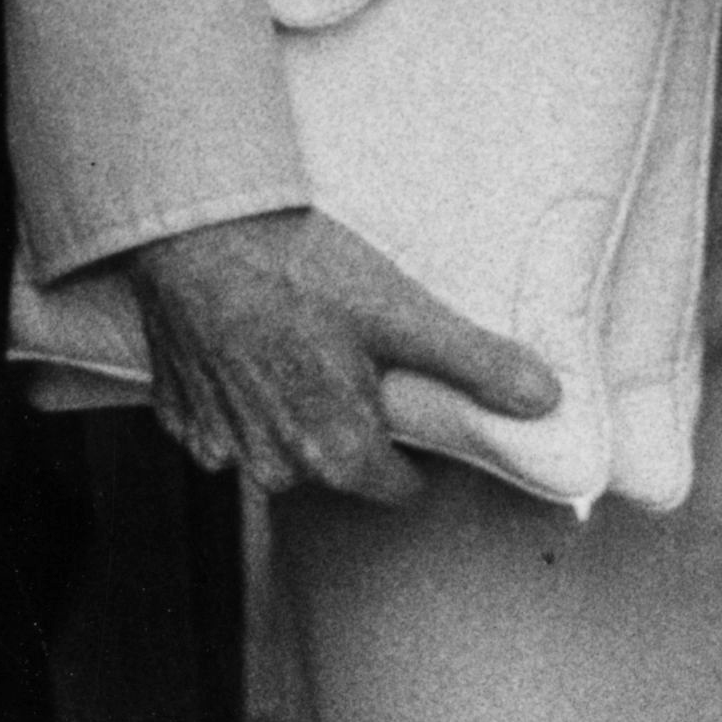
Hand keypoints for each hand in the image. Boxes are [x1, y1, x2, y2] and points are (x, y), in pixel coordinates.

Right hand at [120, 208, 559, 502]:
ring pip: (276, 447)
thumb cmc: (295, 270)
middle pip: (334, 463)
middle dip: (345, 422)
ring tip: (295, 345)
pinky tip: (246, 349)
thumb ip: (474, 362)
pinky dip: (236, 399)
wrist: (192, 234)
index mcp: (337, 452)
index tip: (407, 406)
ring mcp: (220, 447)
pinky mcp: (179, 420)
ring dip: (289, 411)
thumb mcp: (398, 310)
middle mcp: (276, 468)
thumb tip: (543, 400)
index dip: (410, 450)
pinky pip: (222, 427)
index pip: (395, 487)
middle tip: (349, 357)